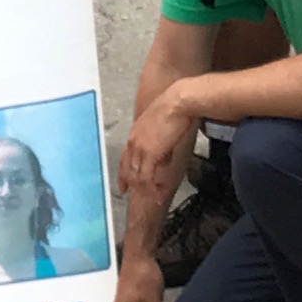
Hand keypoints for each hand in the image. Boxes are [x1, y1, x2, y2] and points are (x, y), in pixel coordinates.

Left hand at [119, 84, 201, 213]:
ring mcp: (139, 148)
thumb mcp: (162, 129)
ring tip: (155, 198)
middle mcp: (133, 142)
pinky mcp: (149, 153)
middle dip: (133, 186)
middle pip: (127, 170)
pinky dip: (152, 189)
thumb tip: (163, 159)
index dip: (123, 174)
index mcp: (134, 134)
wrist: (178, 103)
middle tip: (143, 197)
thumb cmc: (175, 111)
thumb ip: (159, 145)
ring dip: (146, 190)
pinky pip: (147, 178)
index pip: (124, 158)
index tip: (123, 187)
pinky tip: (159, 194)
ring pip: (136, 176)